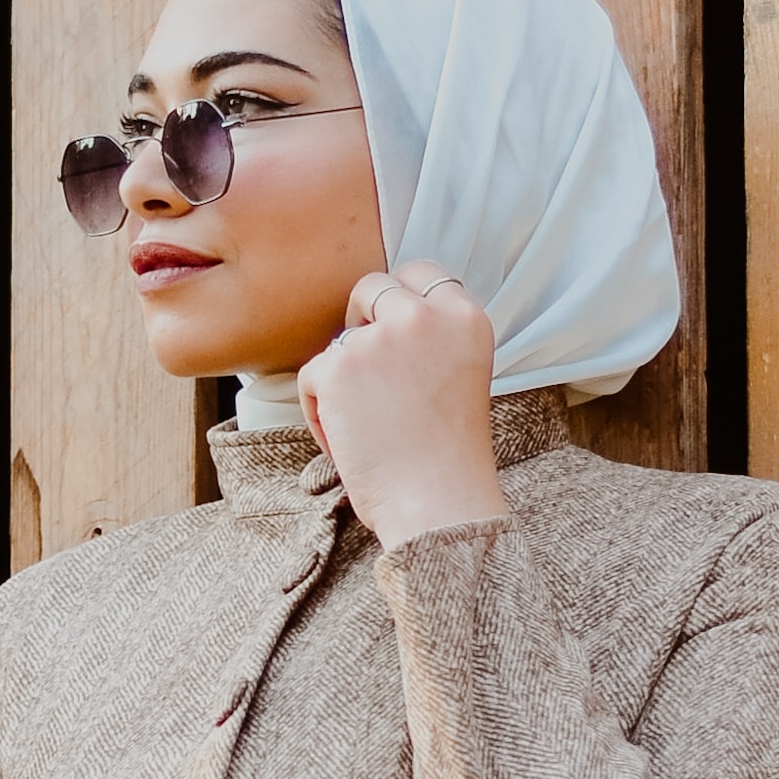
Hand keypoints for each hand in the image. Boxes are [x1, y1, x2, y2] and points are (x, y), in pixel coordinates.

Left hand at [300, 268, 505, 545]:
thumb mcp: (461, 376)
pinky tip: (349, 441)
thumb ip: (432, 339)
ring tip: (368, 429)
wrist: (439, 505)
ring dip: (343, 378)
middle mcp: (425, 316)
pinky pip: (313, 376)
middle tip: (368, 376)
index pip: (420, 273)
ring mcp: (379, 337)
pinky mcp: (338, 365)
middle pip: (372, 287)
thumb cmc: (448, 458)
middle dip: (361, 322)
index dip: (399, 298)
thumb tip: (379, 321)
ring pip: (340, 340)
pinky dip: (320, 410)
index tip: (393, 328)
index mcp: (466, 317)